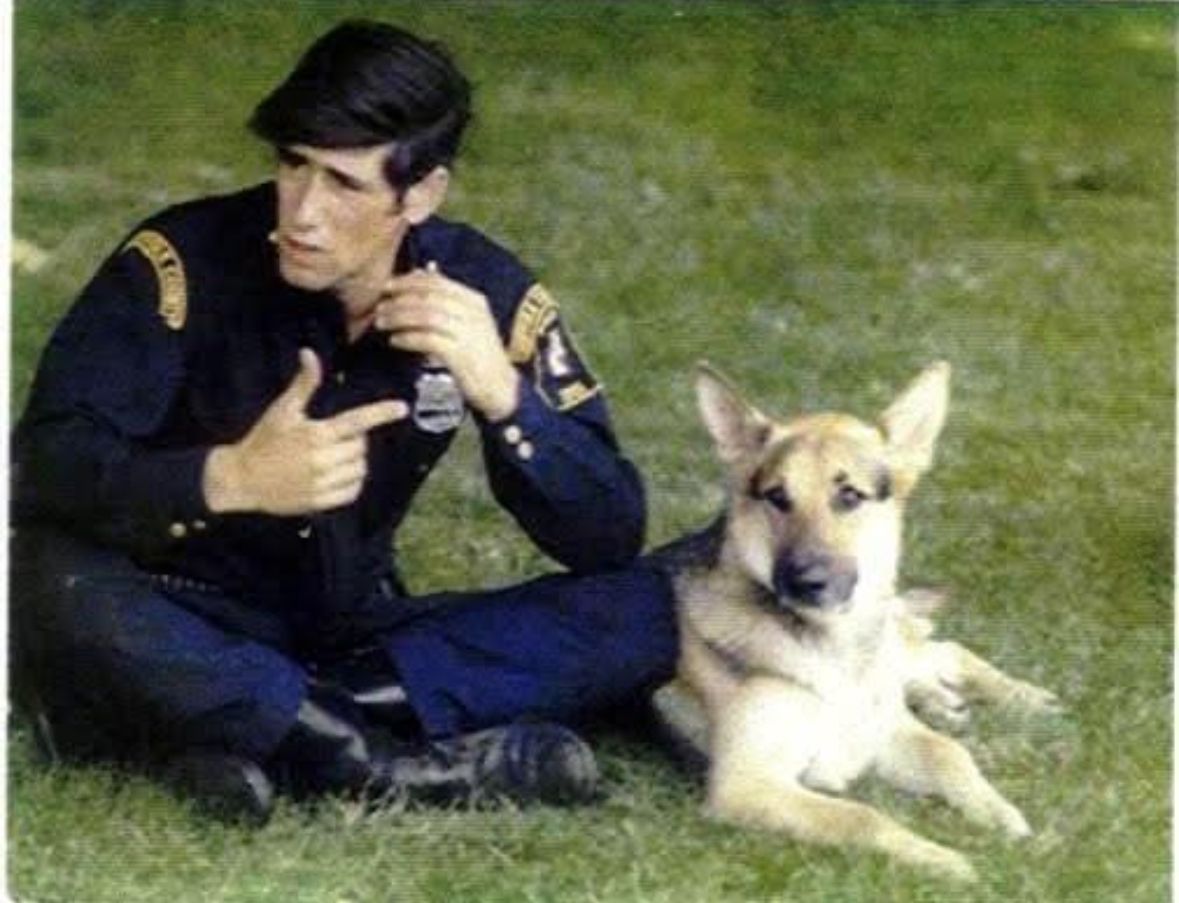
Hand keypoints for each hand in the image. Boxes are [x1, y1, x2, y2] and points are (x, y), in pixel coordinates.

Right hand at [203, 348, 406, 514]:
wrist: (241, 478)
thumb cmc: (263, 440)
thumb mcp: (282, 410)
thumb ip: (303, 385)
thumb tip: (309, 353)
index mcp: (316, 434)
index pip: (357, 421)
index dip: (382, 413)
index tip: (402, 408)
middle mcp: (323, 459)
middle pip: (361, 446)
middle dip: (355, 439)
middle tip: (336, 437)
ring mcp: (322, 482)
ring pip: (360, 469)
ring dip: (355, 461)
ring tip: (336, 456)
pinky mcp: (321, 501)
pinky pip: (352, 491)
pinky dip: (352, 482)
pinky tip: (338, 474)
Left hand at [375, 265, 519, 420]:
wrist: (501, 388)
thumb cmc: (479, 355)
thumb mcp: (468, 322)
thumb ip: (446, 301)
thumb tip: (420, 274)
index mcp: (474, 301)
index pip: (437, 282)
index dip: (408, 281)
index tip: (387, 286)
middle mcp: (472, 312)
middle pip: (428, 296)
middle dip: (399, 299)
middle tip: (379, 306)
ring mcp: (468, 333)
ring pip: (425, 315)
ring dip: (399, 317)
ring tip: (381, 323)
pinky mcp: (460, 354)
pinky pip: (427, 340)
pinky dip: (407, 338)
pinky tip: (394, 341)